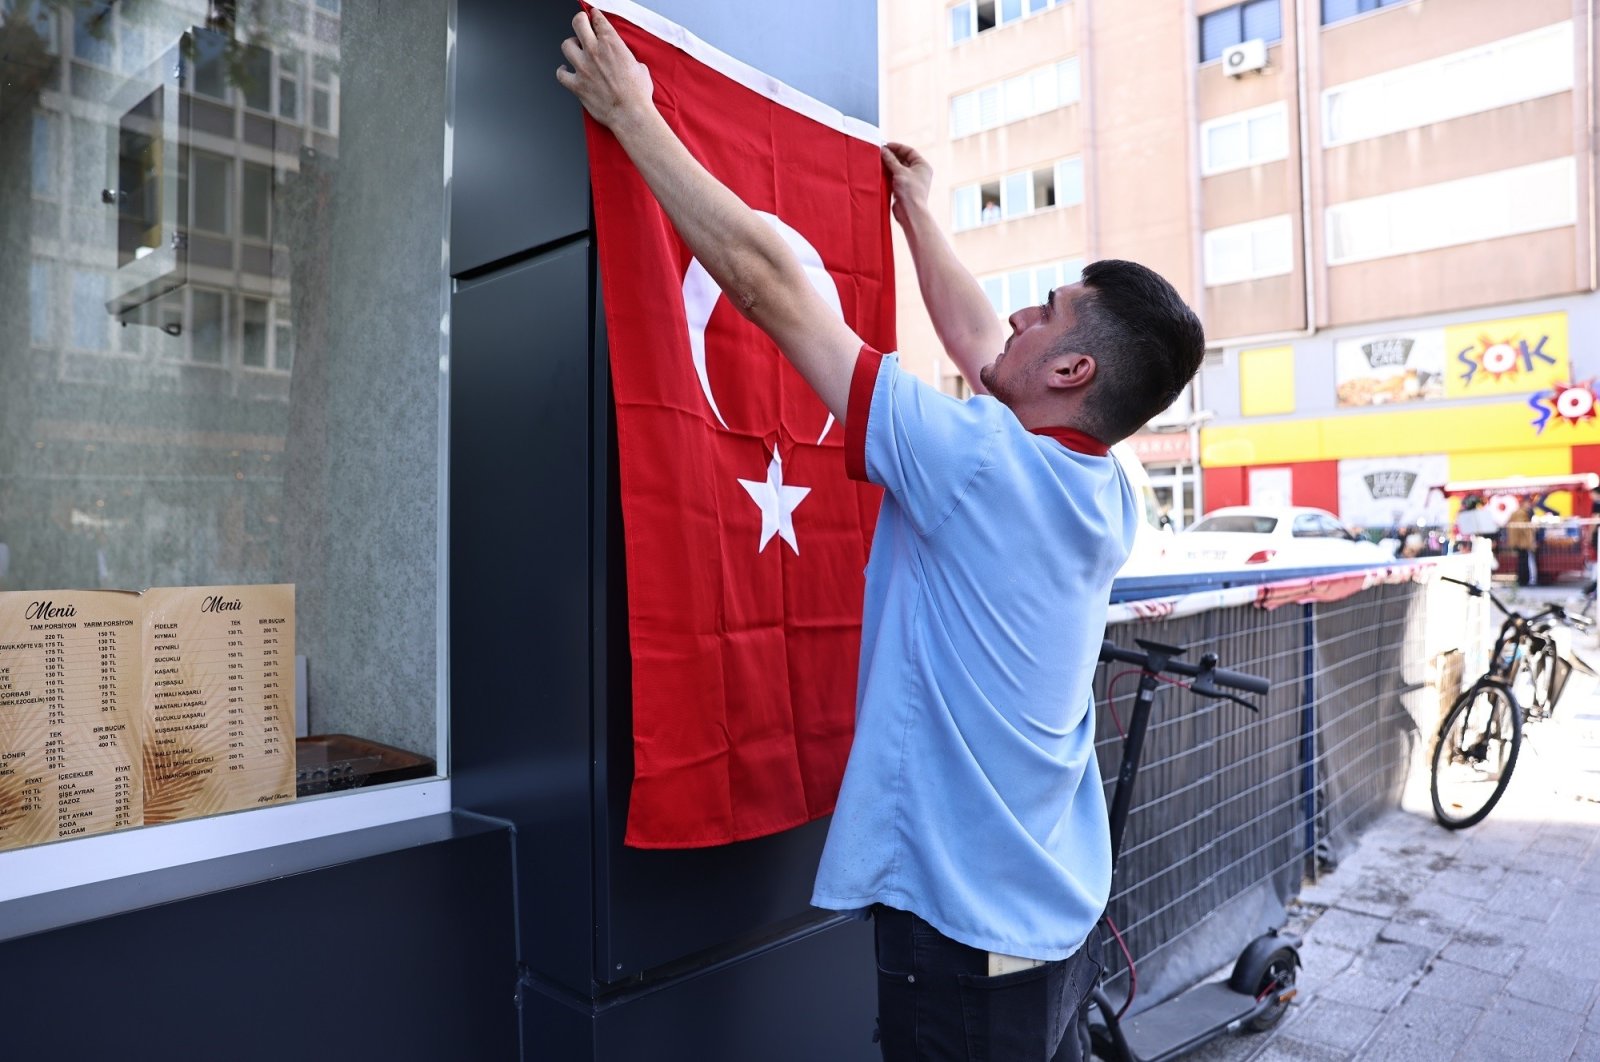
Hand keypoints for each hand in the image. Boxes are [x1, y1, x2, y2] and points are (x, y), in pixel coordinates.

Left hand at [557, 9, 653, 128]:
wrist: (630, 114)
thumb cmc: (637, 94)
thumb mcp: (640, 67)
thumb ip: (627, 59)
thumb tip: (626, 62)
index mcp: (611, 44)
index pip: (598, 20)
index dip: (595, 16)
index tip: (594, 16)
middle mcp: (594, 52)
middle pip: (578, 23)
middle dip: (580, 21)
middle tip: (582, 23)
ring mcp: (583, 68)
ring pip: (566, 45)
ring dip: (571, 45)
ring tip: (576, 48)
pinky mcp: (577, 85)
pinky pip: (561, 74)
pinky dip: (562, 71)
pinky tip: (565, 70)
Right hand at [880, 142, 932, 227]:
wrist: (910, 212)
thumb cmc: (910, 191)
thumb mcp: (900, 171)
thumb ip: (890, 160)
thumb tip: (883, 150)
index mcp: (922, 165)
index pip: (909, 151)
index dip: (897, 147)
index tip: (885, 145)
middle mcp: (918, 172)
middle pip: (903, 159)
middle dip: (891, 156)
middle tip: (879, 153)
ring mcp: (911, 181)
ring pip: (898, 169)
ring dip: (888, 165)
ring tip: (878, 161)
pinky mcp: (903, 189)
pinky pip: (895, 177)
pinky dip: (888, 174)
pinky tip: (880, 172)